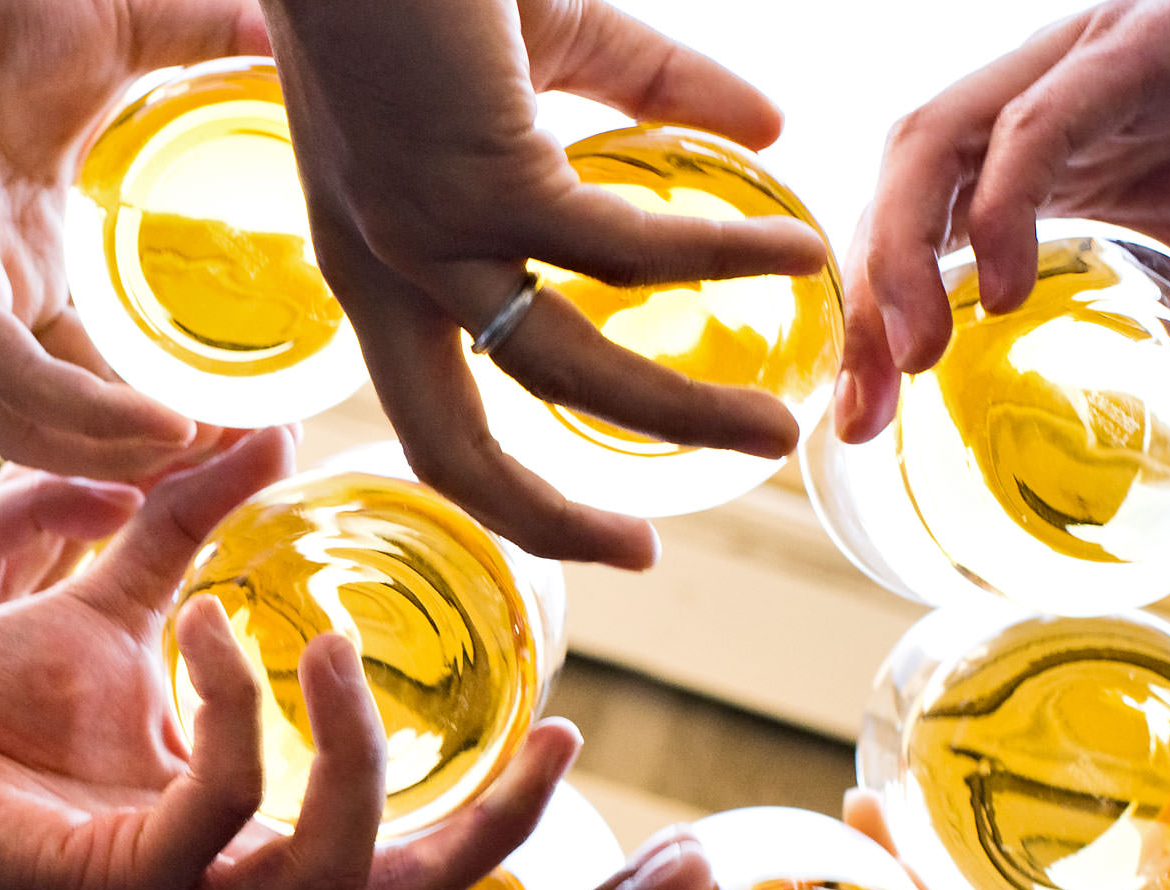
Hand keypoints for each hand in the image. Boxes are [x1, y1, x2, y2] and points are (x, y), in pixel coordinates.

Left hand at [0, 0, 270, 477]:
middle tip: (247, 455)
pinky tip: (164, 428)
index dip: (174, 403)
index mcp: (34, 258)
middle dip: (154, 454)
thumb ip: (206, 41)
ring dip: (122, 457)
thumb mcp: (124, 39)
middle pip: (74, 419)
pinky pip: (12, 382)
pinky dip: (86, 413)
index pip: (106, 368)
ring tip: (211, 456)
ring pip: (39, 427)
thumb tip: (286, 38)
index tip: (258, 415)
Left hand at [0, 426, 583, 889]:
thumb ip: (185, 531)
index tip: (561, 718)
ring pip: (339, 868)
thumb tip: (273, 436)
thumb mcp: (100, 604)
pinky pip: (225, 808)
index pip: (393, 847)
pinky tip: (200, 622)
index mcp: (229, 833)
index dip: (490, 806)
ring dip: (355, 742)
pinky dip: (234, 705)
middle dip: (498, 827)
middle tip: (557, 733)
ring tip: (312, 629)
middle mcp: (217, 886)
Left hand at [258, 0, 827, 568]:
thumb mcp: (550, 50)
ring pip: (560, 371)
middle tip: (644, 558)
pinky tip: (795, 255)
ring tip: (778, 431)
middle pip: (455, 450)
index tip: (595, 521)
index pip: (428, 417)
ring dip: (674, 414)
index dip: (505, 487)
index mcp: (374, 264)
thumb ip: (654, 92)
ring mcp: (421, 234)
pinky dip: (715, 261)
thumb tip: (767, 130)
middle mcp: (380, 272)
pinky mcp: (476, 178)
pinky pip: (621, 253)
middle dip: (550, 521)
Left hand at [837, 0, 1169, 443]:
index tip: (856, 428)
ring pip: (927, 150)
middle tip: (862, 415)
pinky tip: (1004, 287)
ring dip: (897, 256)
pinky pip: (1033, 123)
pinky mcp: (1131, 45)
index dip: (868, 330)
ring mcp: (1073, 73)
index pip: (911, 242)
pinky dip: (1001, 204)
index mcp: (1043, 165)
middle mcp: (1034, 111)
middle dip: (860, 312)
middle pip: (891, 203)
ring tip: (913, 356)